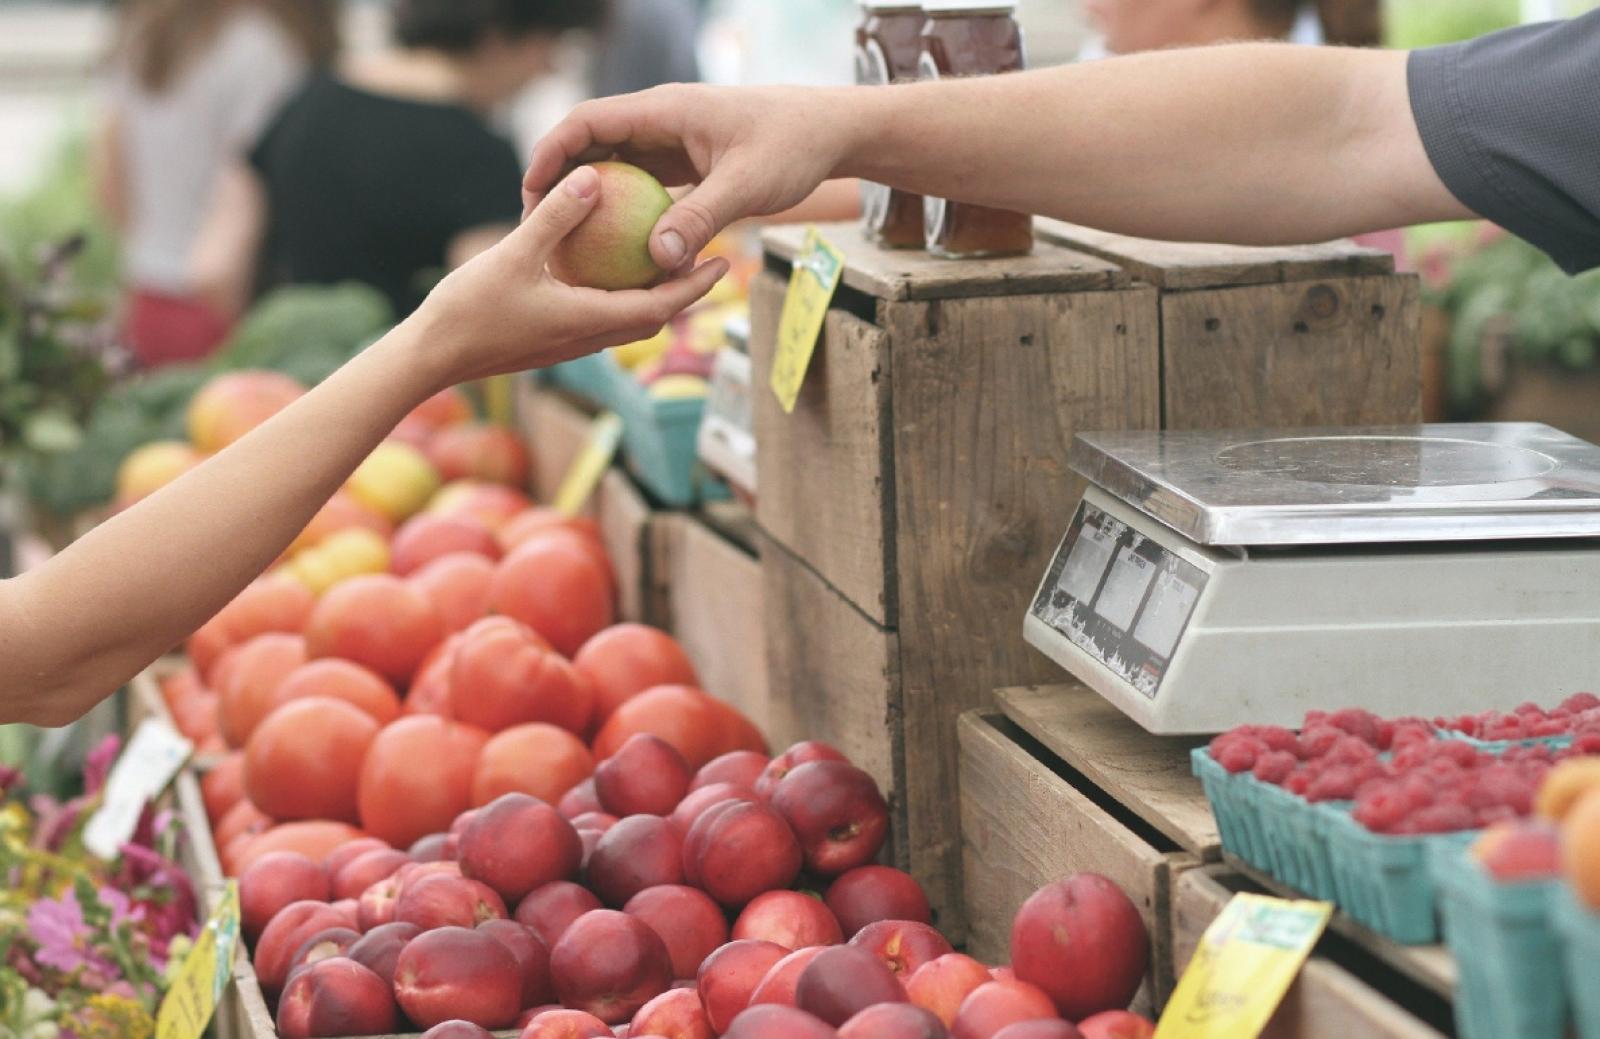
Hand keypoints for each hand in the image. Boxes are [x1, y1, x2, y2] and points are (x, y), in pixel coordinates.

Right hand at [413, 165, 728, 387]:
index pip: (660, 307)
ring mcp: (569, 343)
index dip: (695, 286)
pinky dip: (618, 297)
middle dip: (686, 292)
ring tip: (669, 262)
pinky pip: (599, 318)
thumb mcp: (514, 254)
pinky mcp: (551, 341)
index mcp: (589, 321)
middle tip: (711, 259)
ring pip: (627, 321)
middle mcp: (588, 338)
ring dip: (654, 296)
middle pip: (653, 317)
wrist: (431, 357)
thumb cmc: (469, 309)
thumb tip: (593, 177)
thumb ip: (556, 217)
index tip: (724, 262)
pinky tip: (608, 270)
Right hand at [522, 84, 860, 271]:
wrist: (830, 132)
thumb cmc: (793, 147)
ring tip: (566, 241)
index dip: (552, 153)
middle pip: (592, 144)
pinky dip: (624, 211)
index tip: (531, 191)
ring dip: (590, 199)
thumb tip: (657, 260)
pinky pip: (642, 185)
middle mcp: (661, 121)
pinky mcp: (685, 163)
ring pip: (615, 166)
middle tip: (536, 225)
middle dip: (560, 180)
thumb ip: (701, 218)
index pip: (588, 122)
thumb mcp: (747, 185)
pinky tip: (614, 250)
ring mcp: (672, 142)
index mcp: (665, 110)